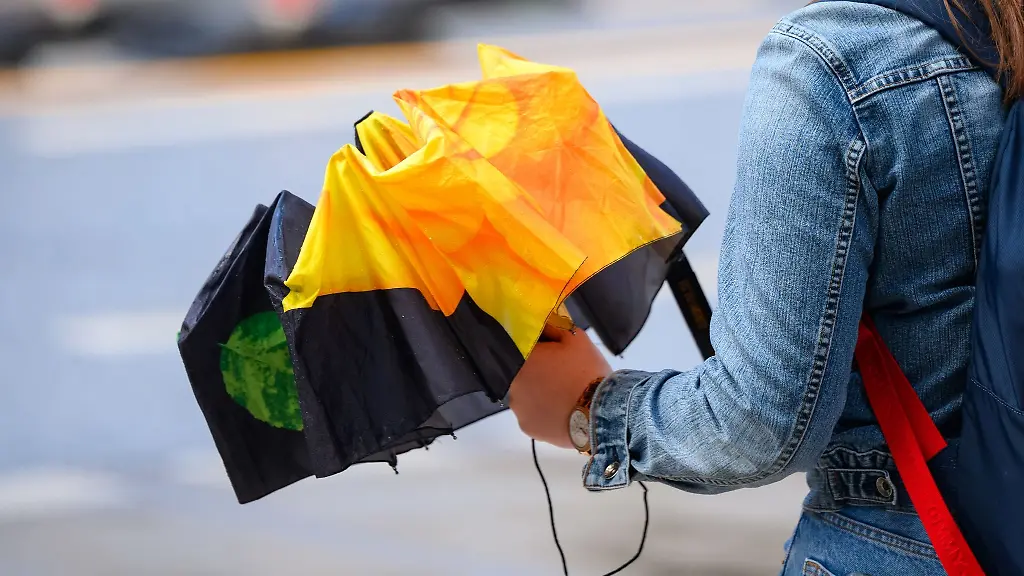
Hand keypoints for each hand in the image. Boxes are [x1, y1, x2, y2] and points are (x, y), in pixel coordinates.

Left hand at [508, 324, 610, 448]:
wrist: (602, 413)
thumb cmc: (587, 371)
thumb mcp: (576, 338)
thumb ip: (554, 327)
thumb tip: (543, 323)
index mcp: (521, 361)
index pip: (524, 349)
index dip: (540, 351)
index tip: (555, 354)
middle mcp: (512, 385)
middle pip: (524, 374)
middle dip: (539, 373)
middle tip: (563, 375)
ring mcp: (519, 410)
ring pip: (528, 397)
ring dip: (540, 394)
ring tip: (564, 397)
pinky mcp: (528, 429)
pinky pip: (534, 415)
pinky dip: (544, 413)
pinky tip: (561, 412)